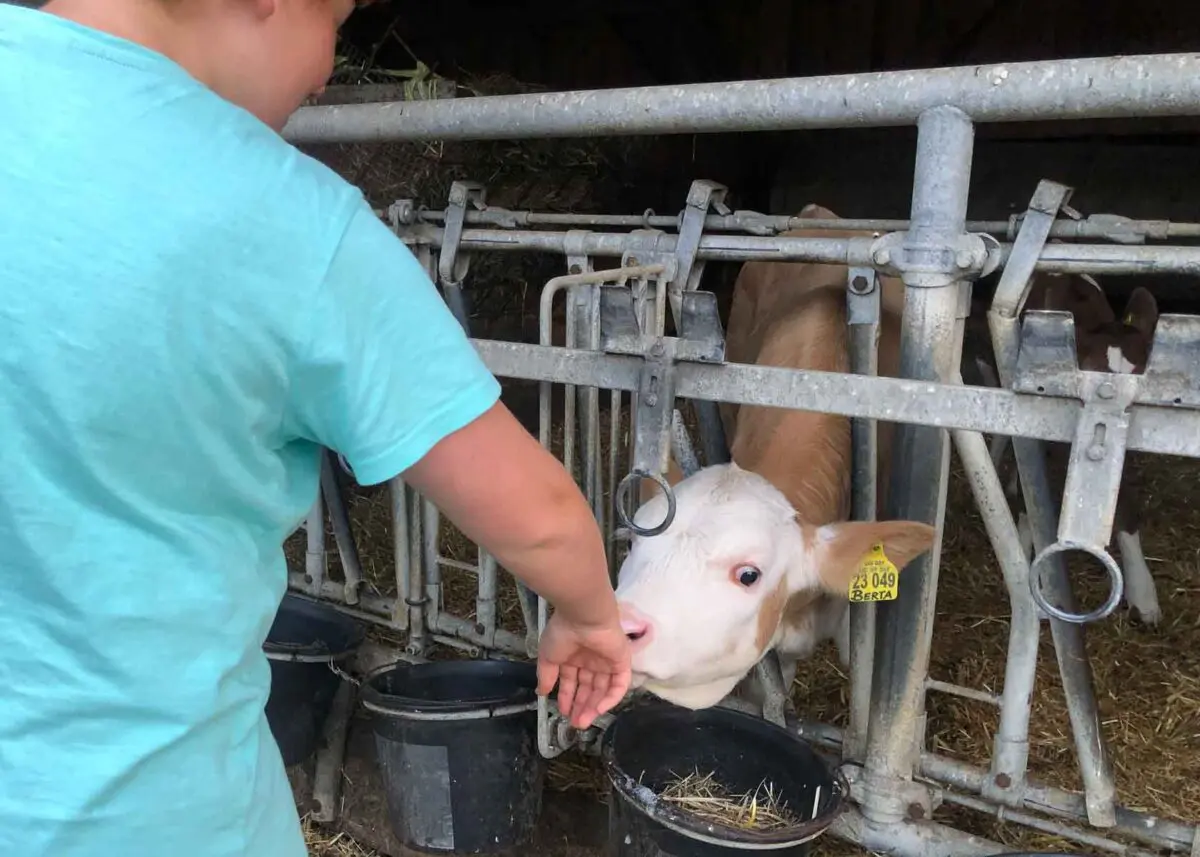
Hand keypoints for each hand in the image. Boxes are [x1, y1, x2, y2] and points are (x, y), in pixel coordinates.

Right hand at [536, 610, 631, 729]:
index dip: (568, 697)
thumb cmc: (563, 633)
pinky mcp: (622, 662)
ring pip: (602, 689)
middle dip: (581, 706)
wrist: (583, 616)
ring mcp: (607, 661)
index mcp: (574, 656)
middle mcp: (591, 659)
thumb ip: (546, 676)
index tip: (562, 712)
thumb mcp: (548, 657)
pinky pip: (619, 684)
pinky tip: (598, 709)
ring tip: (582, 722)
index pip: (572, 681)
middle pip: (589, 688)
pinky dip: (610, 698)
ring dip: (593, 706)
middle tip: (575, 724)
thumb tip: (541, 693)